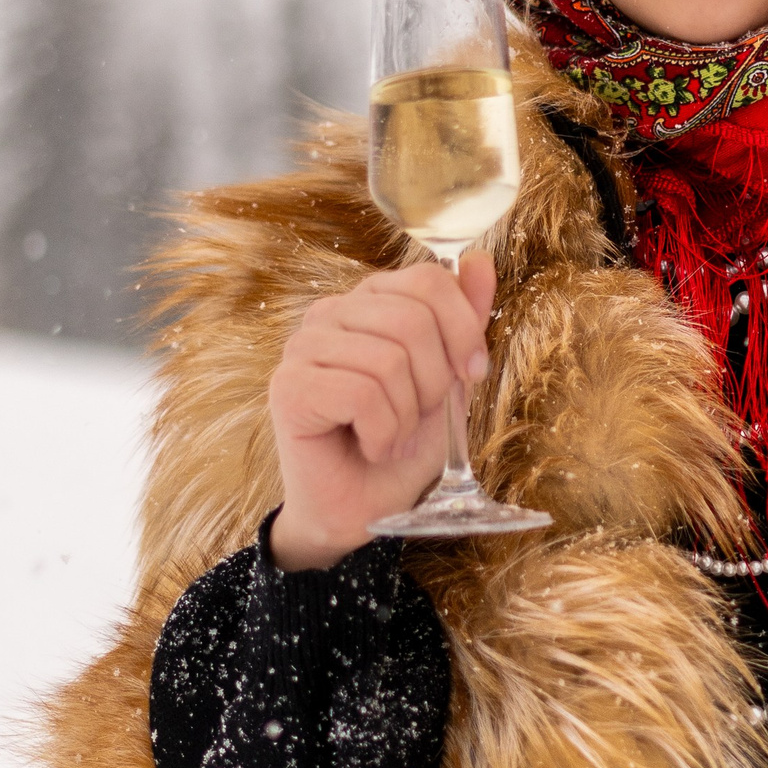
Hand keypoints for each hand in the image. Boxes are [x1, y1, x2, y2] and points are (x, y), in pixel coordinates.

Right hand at [267, 256, 495, 569]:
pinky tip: (370, 447)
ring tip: (390, 436)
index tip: (471, 374)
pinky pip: (362, 394)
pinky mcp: (288, 387)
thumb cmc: (402, 443)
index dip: (462, 329)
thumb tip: (480, 261)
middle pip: (412, 318)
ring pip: (389, 360)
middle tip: (418, 417)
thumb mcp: (449, 379)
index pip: (428, 280)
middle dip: (434, 381)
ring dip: (406, 415)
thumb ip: (463, 321)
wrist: (365, 506)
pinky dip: (382, 433)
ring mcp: (303, 347)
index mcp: (369, 301)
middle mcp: (331, 313)